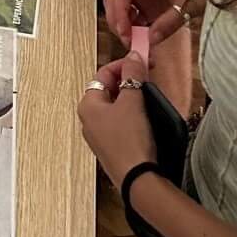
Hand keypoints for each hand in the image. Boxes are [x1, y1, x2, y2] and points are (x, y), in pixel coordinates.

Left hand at [77, 58, 156, 187]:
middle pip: (108, 89)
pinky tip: (145, 117)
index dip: (123, 65)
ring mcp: (99, 135)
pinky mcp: (112, 147)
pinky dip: (132, 114)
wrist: (137, 178)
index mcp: (87, 105)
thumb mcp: (133, 102)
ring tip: (148, 95)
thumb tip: (133, 58)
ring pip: (115, 106)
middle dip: (128, 81)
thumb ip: (133, 76)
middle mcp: (88, 119)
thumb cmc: (129, 142)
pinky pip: (120, 122)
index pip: (103, 74)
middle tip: (146, 78)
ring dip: (132, 97)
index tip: (141, 62)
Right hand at [102, 0, 202, 46]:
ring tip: (133, 41)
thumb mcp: (190, 5)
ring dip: (123, 23)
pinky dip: (133, 26)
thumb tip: (149, 40)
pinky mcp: (149, 0)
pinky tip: (140, 38)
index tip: (124, 32)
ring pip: (120, 5)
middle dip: (117, 19)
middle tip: (127, 40)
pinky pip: (133, 13)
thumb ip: (168, 23)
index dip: (119, 11)